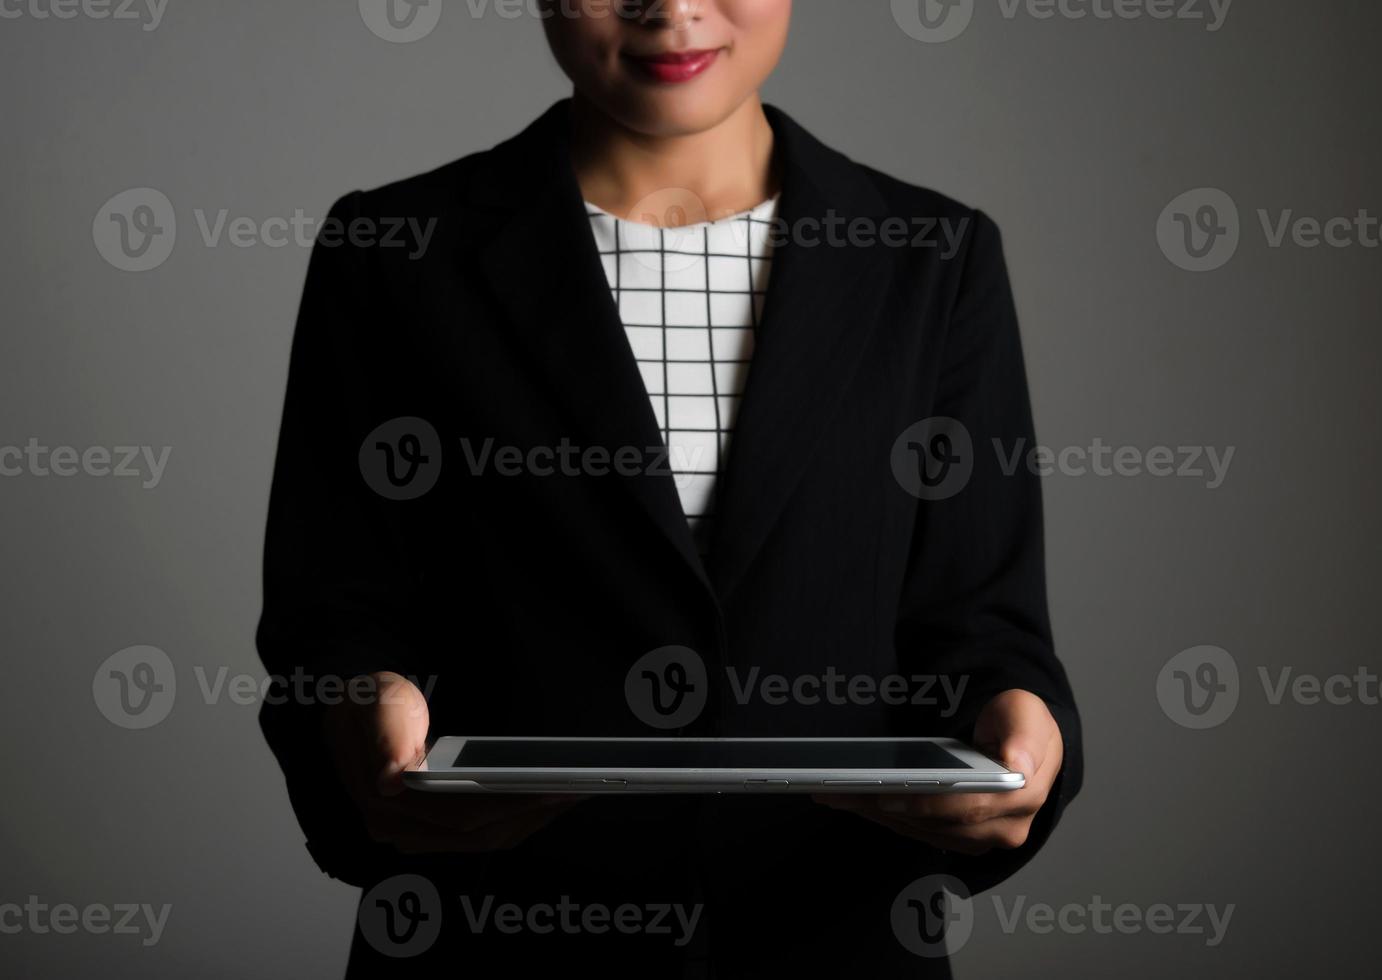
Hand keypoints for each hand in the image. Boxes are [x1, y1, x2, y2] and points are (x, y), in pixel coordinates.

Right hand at [322, 671, 584, 853]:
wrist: (353, 713)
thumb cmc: (369, 705)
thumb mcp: (378, 704)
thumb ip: (387, 736)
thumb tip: (392, 779)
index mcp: (384, 801)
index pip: (458, 814)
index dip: (508, 804)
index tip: (548, 789)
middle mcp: (397, 828)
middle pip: (477, 832)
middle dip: (529, 813)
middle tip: (573, 790)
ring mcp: (414, 833)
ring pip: (482, 839)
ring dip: (528, 821)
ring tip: (569, 796)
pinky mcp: (431, 830)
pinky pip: (479, 834)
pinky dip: (514, 820)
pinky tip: (542, 802)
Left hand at [812, 689, 1062, 855]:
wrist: (1024, 742)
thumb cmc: (1021, 725)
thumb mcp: (1026, 714)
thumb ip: (1024, 736)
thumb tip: (1017, 764)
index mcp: (1023, 797)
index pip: (967, 809)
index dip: (925, 804)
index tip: (886, 796)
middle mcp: (1004, 828)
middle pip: (933, 824)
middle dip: (883, 807)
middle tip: (839, 790)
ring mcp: (980, 838)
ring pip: (919, 830)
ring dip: (874, 813)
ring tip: (834, 792)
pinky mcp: (959, 839)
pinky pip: (916, 831)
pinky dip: (883, 816)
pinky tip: (854, 799)